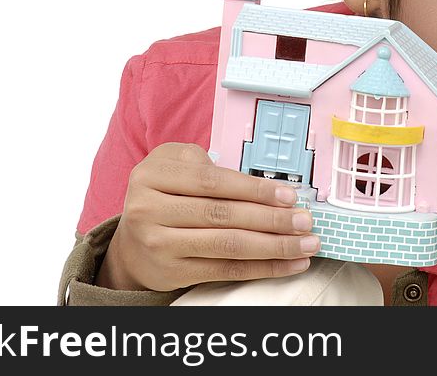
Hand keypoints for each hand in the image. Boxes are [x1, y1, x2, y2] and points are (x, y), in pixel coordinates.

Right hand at [95, 142, 317, 291]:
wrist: (131, 241)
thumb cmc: (164, 193)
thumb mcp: (174, 164)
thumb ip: (208, 164)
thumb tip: (264, 187)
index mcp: (152, 176)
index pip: (212, 182)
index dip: (254, 189)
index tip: (288, 195)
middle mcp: (149, 210)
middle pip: (223, 215)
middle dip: (271, 219)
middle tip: (304, 221)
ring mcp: (159, 244)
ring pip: (227, 245)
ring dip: (274, 246)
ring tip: (305, 244)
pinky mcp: (171, 272)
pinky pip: (224, 270)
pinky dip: (261, 268)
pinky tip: (287, 264)